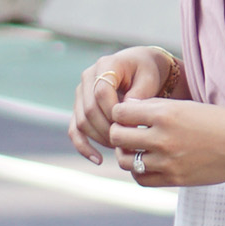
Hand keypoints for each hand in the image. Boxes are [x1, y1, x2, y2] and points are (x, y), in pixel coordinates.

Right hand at [68, 46, 178, 164]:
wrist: (139, 68)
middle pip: (89, 110)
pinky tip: (98, 160)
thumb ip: (139, 93)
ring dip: (99, 139)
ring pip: (82, 122)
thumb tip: (127, 113)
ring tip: (120, 149)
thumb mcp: (149, 78)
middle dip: (108, 130)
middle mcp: (88, 77)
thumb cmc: (147, 72)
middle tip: (128, 143)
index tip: (131, 126)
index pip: (101, 91)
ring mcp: (81, 93)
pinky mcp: (79, 108)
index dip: (114, 112)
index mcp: (105, 65)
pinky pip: (74, 130)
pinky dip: (83, 146)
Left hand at [106, 94, 224, 189]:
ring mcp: (167, 161)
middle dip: (117, 133)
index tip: (125, 115)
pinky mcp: (174, 179)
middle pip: (117, 136)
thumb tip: (126, 111)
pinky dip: (138, 171)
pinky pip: (141, 178)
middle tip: (125, 132)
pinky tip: (146, 163)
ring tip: (135, 148)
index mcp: (165, 113)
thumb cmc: (218, 120)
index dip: (119, 113)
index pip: (120, 112)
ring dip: (125, 153)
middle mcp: (162, 137)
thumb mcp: (186, 105)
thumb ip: (155, 108)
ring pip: (125, 160)